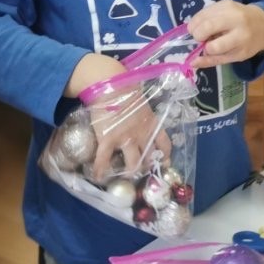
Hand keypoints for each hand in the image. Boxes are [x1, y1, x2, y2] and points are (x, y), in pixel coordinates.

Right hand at [66, 52, 171, 181]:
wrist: (111, 85)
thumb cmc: (126, 91)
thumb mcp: (143, 105)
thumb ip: (145, 117)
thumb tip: (142, 119)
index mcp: (152, 125)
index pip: (165, 144)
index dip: (165, 156)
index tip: (163, 162)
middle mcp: (142, 135)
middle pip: (149, 158)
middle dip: (147, 167)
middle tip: (142, 171)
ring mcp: (125, 139)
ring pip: (133, 164)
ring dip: (130, 172)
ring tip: (124, 176)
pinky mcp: (108, 140)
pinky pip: (104, 159)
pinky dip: (100, 170)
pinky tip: (98, 177)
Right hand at [187, 1, 263, 68]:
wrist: (262, 23)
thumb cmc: (248, 43)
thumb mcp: (235, 56)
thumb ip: (213, 60)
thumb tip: (192, 63)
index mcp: (241, 38)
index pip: (215, 46)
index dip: (207, 49)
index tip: (208, 50)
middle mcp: (235, 20)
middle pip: (207, 26)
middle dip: (197, 35)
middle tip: (199, 40)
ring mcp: (229, 8)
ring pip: (202, 17)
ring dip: (195, 27)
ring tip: (200, 33)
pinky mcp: (223, 2)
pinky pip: (204, 11)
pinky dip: (199, 19)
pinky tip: (204, 25)